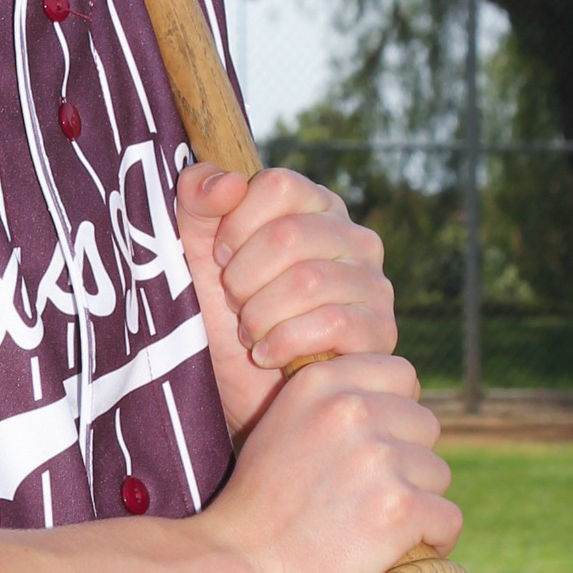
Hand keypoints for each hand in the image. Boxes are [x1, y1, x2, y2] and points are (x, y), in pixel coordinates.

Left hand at [177, 161, 396, 437]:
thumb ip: (196, 198)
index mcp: (315, 206)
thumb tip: (229, 183)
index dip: (236, 224)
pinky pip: (331, 323)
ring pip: (309, 281)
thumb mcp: (193, 249)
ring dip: (259, 314)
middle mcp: (354, 237)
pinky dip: (284, 342)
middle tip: (234, 302)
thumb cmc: (220, 312)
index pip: (279, 186)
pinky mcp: (379, 330)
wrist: (239, 389)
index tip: (221, 256)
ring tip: (248, 331)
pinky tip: (266, 355)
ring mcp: (373, 283)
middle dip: (243, 278)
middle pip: (289, 235)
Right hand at [199, 352, 461, 572]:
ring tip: (377, 529)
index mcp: (321, 382)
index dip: (396, 414)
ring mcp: (379, 458)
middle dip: (409, 460)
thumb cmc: (257, 509)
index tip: (377, 448)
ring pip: (437, 474)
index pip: (400, 375)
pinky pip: (447, 519)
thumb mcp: (280, 428)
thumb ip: (327, 408)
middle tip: (373, 497)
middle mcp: (352, 409)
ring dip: (419, 502)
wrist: (238, 568)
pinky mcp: (400, 507)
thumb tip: (383, 407)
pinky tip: (405, 553)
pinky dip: (435, 541)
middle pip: (425, 425)